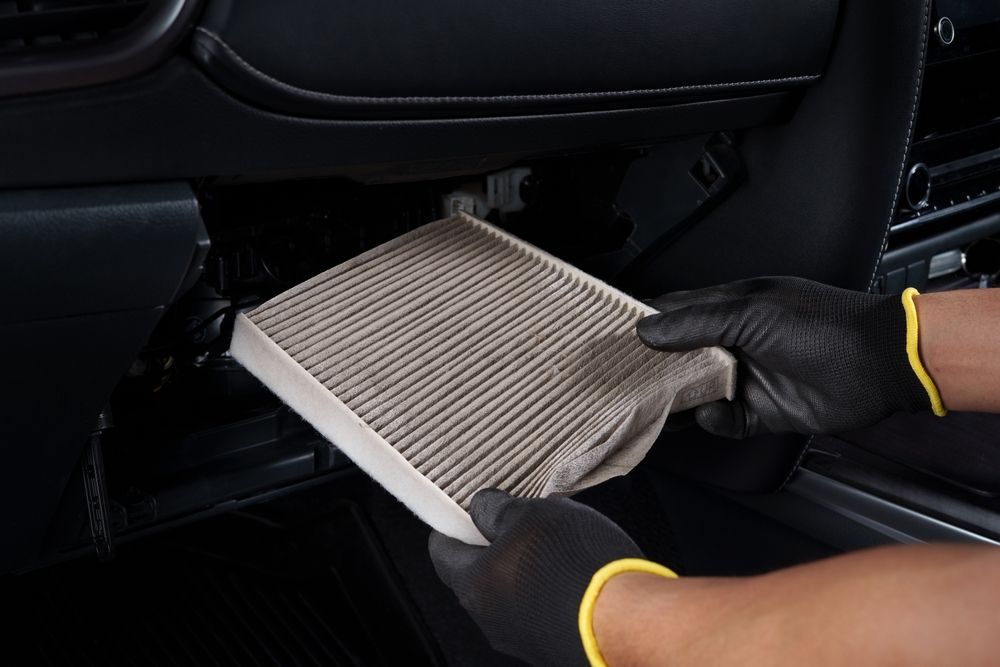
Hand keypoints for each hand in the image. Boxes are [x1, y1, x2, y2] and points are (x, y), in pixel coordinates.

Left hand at [428, 489, 642, 666]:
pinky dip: (552, 591)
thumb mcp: (532, 515)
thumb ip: (498, 510)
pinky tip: (577, 574)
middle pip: (479, 576)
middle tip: (521, 523)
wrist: (630, 624)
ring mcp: (523, 639)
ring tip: (559, 546)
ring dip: (528, 570)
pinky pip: (543, 611)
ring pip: (514, 595)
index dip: (452, 525)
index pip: (442, 552)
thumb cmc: (575, 566)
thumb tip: (482, 508)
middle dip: (497, 548)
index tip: (466, 510)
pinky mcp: (554, 647)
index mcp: (474, 585)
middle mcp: (492, 620)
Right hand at [636, 277, 935, 437]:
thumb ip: (696, 322)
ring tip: (653, 407)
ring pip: (698, 393)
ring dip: (678, 401)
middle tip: (622, 381)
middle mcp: (734, 343)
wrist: (880, 365)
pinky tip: (714, 415)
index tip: (612, 338)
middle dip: (654, 369)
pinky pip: (725, 421)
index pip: (675, 313)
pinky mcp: (763, 411)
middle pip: (681, 357)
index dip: (644, 324)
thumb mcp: (751, 315)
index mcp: (730, 309)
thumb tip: (646, 328)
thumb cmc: (822, 327)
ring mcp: (748, 377)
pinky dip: (715, 422)